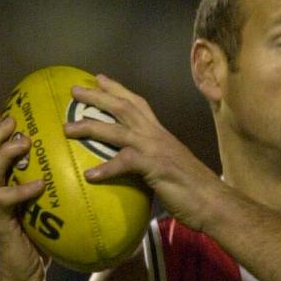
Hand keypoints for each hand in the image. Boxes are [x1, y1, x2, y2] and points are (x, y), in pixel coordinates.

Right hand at [0, 112, 48, 280]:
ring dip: (3, 153)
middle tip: (11, 117)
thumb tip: (73, 178)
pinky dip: (20, 189)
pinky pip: (5, 201)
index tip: (3, 112)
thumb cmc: (37, 248)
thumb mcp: (41, 216)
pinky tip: (38, 182)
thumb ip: (46, 197)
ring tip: (23, 140)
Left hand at [64, 75, 222, 230]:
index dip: (117, 90)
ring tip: (68, 129)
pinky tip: (90, 176)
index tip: (99, 79)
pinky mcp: (155, 167)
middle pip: (123, 107)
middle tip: (74, 90)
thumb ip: (152, 162)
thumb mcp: (169, 167)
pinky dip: (106, 168)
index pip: (137, 104)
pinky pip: (125, 163)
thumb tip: (136, 168)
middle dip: (97, 96)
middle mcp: (157, 135)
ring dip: (90, 127)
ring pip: (117, 130)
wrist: (213, 201)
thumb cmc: (193, 189)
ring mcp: (156, 149)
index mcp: (160, 134)